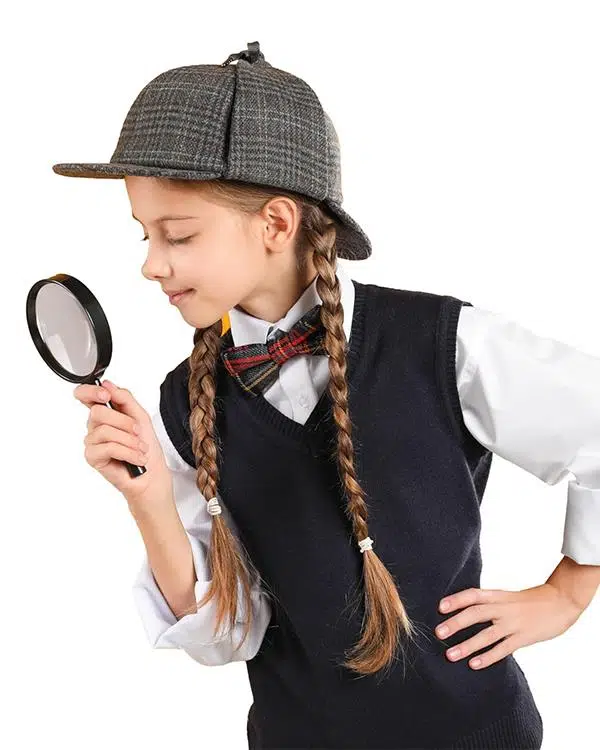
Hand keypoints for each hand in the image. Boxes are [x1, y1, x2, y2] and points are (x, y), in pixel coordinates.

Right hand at [73, 379, 172, 511]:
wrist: (152, 475)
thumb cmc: (146, 447)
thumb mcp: (140, 416)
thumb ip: (124, 398)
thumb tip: (107, 384)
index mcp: (105, 413)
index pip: (85, 395)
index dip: (91, 392)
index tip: (106, 395)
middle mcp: (95, 426)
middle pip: (98, 412)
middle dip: (124, 422)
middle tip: (138, 433)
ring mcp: (92, 442)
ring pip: (105, 430)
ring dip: (130, 440)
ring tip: (140, 449)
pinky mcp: (92, 457)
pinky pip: (109, 447)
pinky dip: (128, 452)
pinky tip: (137, 459)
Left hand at [434, 584, 581, 669]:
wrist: (559, 602)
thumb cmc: (528, 600)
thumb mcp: (506, 596)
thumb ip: (487, 603)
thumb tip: (460, 610)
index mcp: (497, 595)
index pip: (473, 595)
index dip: (456, 600)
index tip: (440, 607)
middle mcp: (503, 608)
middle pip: (476, 613)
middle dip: (456, 623)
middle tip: (438, 632)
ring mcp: (514, 623)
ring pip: (487, 635)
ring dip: (467, 645)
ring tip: (450, 654)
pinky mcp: (524, 638)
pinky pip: (503, 649)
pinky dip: (488, 657)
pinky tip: (474, 664)